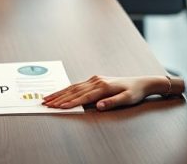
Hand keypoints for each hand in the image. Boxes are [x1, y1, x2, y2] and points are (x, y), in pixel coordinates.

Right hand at [43, 75, 172, 110]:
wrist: (141, 82)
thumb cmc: (134, 93)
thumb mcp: (127, 99)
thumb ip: (112, 103)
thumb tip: (98, 106)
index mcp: (103, 87)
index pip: (83, 97)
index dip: (70, 102)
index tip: (58, 107)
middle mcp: (97, 81)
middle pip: (74, 90)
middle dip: (59, 98)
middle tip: (46, 103)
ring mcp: (95, 79)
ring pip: (73, 86)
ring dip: (59, 93)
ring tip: (47, 98)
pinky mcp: (95, 79)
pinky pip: (77, 85)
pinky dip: (67, 89)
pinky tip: (59, 92)